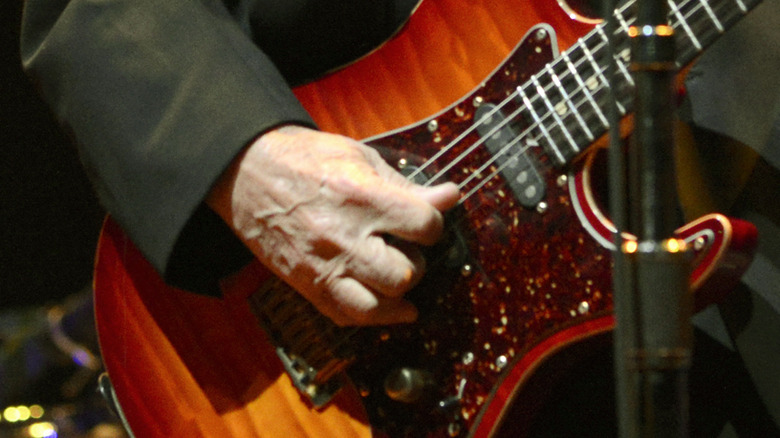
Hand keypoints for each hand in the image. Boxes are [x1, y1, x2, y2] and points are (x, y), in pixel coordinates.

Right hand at [207, 125, 459, 325]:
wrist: (245, 173)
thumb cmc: (304, 158)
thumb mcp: (359, 157)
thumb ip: (406, 184)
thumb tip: (449, 196)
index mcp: (361, 196)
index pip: (424, 225)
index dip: (433, 224)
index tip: (424, 222)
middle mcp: (344, 236)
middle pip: (406, 273)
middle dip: (417, 262)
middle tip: (405, 248)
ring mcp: (323, 266)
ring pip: (379, 305)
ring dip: (396, 294)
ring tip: (396, 278)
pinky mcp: (307, 284)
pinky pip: (346, 316)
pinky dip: (371, 315)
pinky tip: (381, 303)